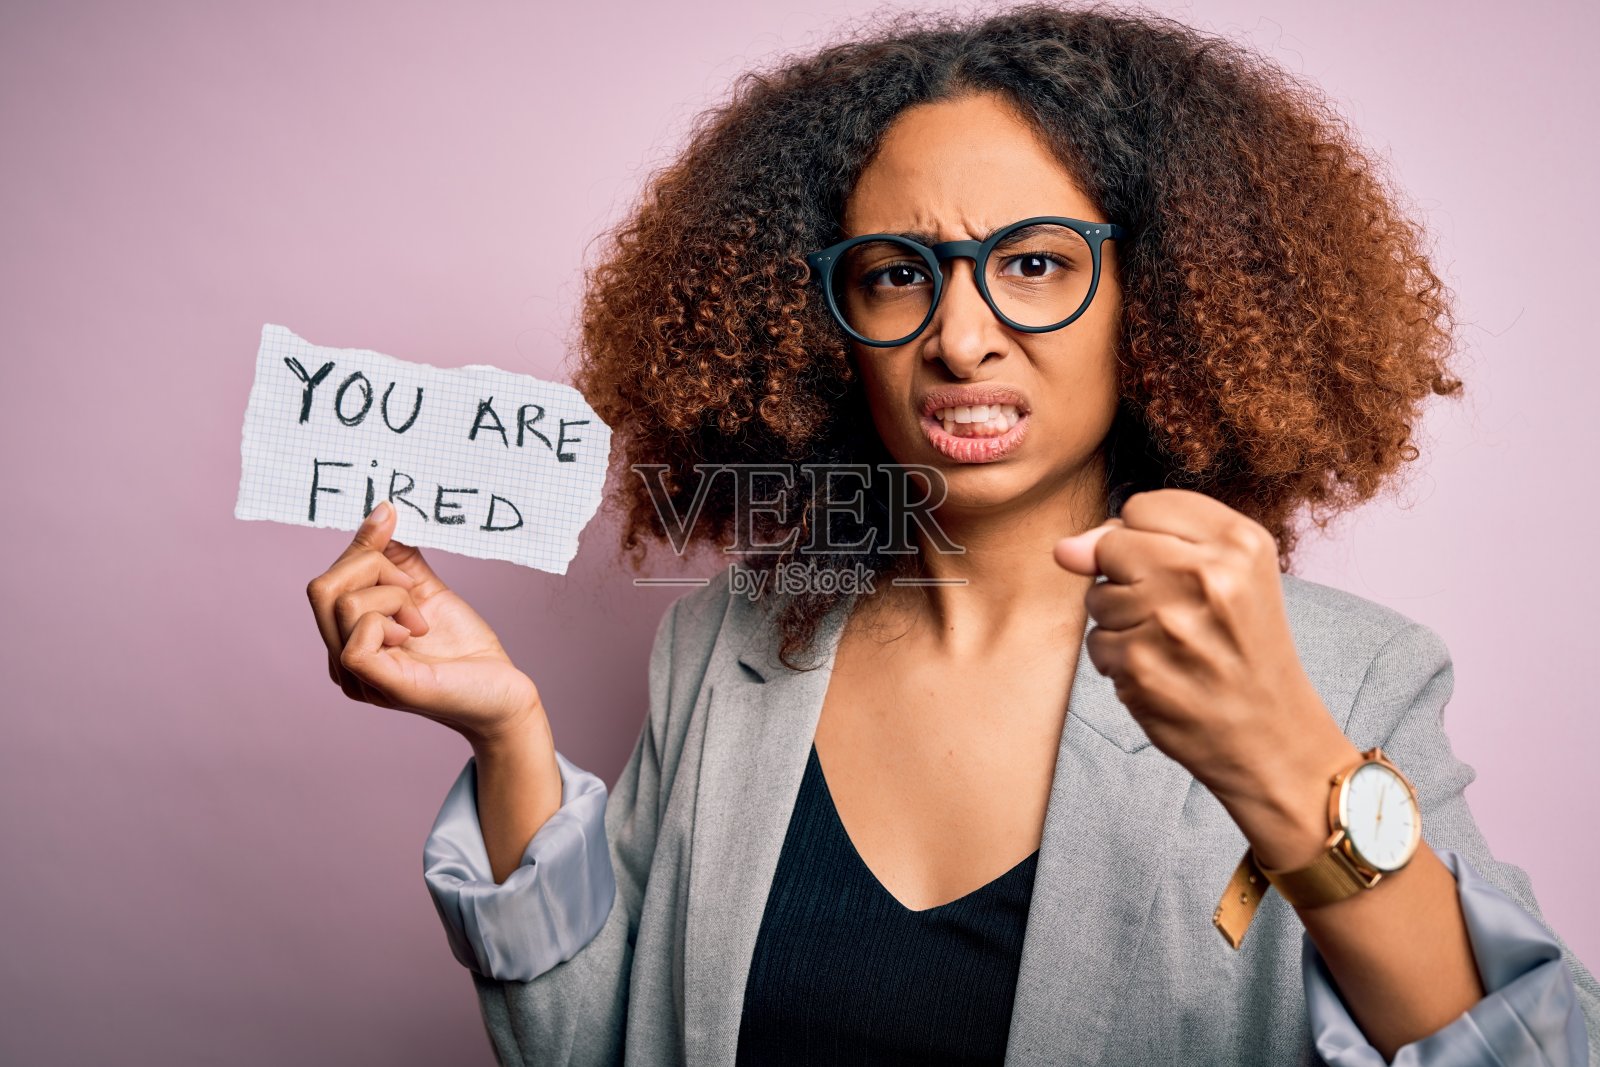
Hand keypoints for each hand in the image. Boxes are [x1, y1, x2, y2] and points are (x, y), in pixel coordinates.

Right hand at [305, 501, 543, 746]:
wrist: (502, 691)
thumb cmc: (464, 649)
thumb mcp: (426, 591)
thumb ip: (399, 559)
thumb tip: (383, 513)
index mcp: (349, 635)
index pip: (328, 581)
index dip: (359, 546)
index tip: (390, 514)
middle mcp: (342, 657)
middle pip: (322, 588)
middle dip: (373, 567)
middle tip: (412, 588)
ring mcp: (356, 675)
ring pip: (343, 603)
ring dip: (393, 596)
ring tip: (420, 621)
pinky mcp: (378, 683)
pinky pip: (358, 634)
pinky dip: (389, 620)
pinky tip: (413, 635)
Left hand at [1053, 488, 1358, 867]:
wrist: (1273, 737)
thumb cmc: (1244, 648)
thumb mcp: (1229, 576)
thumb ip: (1146, 542)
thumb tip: (1063, 549)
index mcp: (1239, 541)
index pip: (1141, 506)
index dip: (1146, 541)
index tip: (1180, 573)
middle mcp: (1206, 573)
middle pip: (1111, 544)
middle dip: (1127, 577)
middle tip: (1175, 614)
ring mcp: (1169, 620)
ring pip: (1098, 596)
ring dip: (1122, 622)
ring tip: (1173, 645)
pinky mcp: (1140, 665)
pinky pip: (1097, 643)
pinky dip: (1120, 662)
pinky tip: (1162, 674)